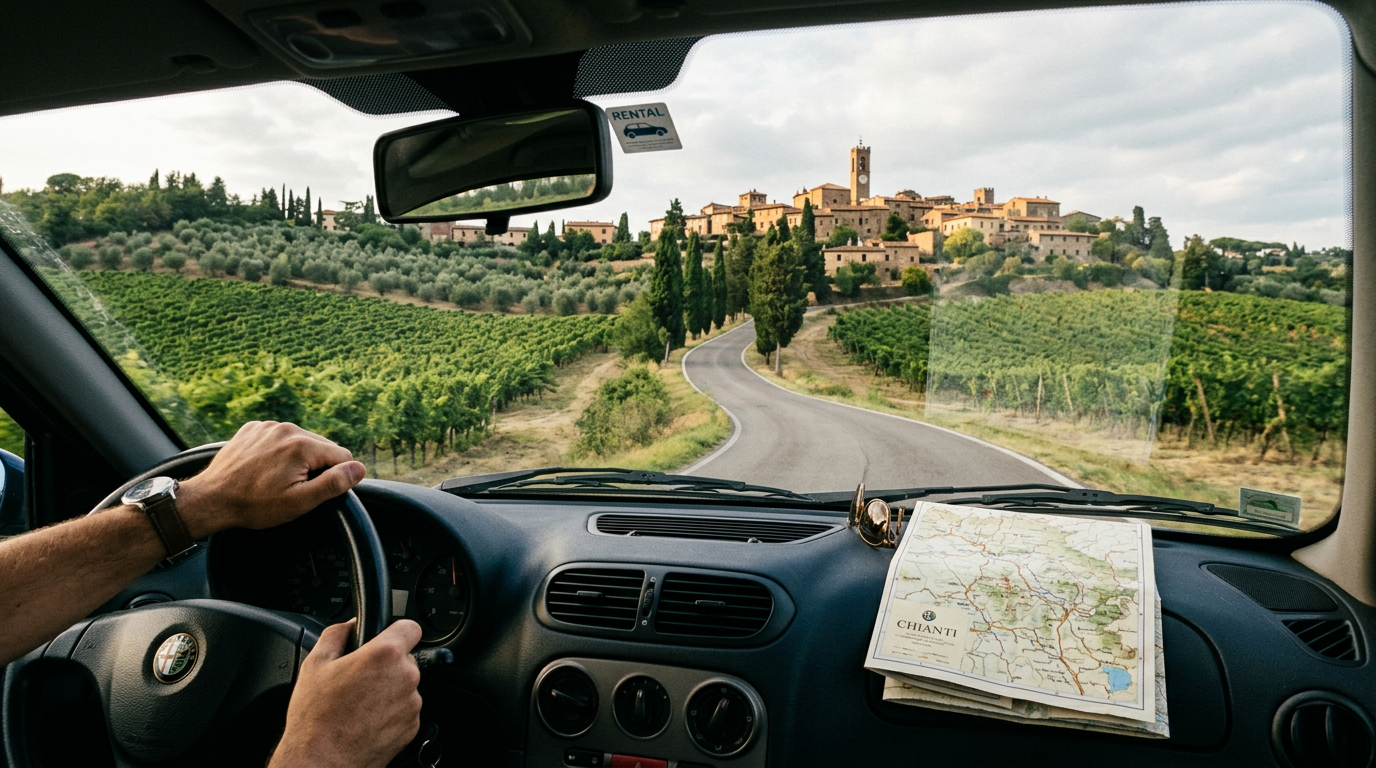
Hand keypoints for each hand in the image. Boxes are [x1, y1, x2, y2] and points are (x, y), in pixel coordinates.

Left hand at [175, 421, 365, 537]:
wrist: (211, 498)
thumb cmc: (254, 505)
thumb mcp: (300, 501)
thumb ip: (334, 483)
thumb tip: (359, 469)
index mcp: (303, 446)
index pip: (342, 456)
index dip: (334, 477)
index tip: (314, 490)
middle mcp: (287, 429)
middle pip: (322, 446)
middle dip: (316, 466)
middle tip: (293, 488)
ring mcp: (268, 426)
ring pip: (301, 440)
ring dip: (297, 458)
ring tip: (276, 479)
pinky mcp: (253, 428)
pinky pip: (279, 436)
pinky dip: (278, 450)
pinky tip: (264, 468)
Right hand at [270, 619, 423, 767]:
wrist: (321, 762)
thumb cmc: (316, 718)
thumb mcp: (315, 664)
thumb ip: (336, 634)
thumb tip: (349, 625)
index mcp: (385, 655)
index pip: (410, 627)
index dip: (397, 631)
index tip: (387, 637)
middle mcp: (406, 677)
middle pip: (405, 659)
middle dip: (385, 665)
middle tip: (358, 679)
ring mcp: (411, 705)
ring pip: (405, 685)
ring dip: (388, 690)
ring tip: (358, 704)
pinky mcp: (412, 727)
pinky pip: (405, 709)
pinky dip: (390, 712)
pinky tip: (366, 719)